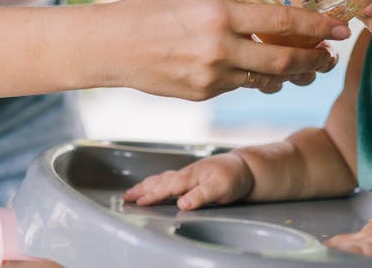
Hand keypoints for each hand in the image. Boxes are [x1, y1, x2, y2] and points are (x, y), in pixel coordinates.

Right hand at [109, 0, 347, 100]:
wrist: (109, 48)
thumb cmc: (147, 11)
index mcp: (218, 16)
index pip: (281, 21)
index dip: (316, 26)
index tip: (339, 28)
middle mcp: (219, 49)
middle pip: (283, 59)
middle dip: (313, 59)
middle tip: (331, 55)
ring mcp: (211, 76)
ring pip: (265, 78)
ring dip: (291, 73)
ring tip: (308, 67)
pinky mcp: (203, 94)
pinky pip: (240, 85)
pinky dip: (257, 77)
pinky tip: (266, 69)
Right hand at [123, 153, 253, 209]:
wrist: (245, 167)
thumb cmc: (233, 177)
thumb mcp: (221, 188)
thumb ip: (201, 195)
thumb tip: (182, 203)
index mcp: (191, 176)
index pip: (167, 187)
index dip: (153, 195)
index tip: (139, 202)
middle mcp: (186, 173)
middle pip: (160, 181)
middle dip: (142, 189)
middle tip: (126, 197)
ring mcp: (187, 174)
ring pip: (162, 179)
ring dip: (146, 185)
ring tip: (132, 192)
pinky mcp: (190, 176)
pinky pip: (168, 178)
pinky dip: (156, 181)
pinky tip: (153, 184)